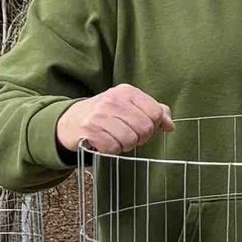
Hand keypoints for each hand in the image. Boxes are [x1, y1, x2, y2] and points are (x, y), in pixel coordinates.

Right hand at [56, 84, 172, 154]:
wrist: (71, 120)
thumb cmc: (107, 114)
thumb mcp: (131, 106)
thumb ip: (154, 111)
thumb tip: (170, 125)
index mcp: (126, 92)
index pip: (156, 113)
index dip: (154, 126)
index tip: (142, 127)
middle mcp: (112, 100)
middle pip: (145, 128)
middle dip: (140, 138)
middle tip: (129, 135)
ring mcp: (99, 115)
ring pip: (130, 140)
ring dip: (126, 145)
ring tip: (116, 138)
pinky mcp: (89, 130)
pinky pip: (113, 148)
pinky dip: (112, 150)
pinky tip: (105, 142)